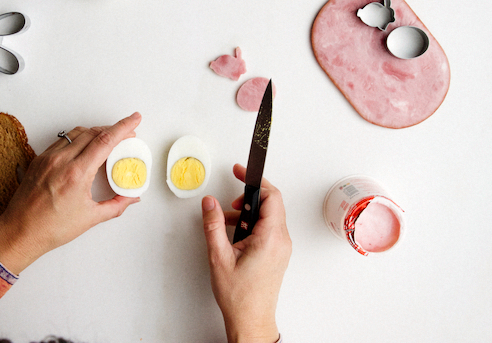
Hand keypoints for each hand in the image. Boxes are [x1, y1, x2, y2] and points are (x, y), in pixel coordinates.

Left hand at [0, 112, 142, 273]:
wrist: (20, 231)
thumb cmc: (51, 227)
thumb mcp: (90, 218)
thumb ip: (116, 205)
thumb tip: (132, 197)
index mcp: (76, 174)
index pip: (105, 141)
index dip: (123, 127)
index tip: (135, 119)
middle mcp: (61, 161)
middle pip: (93, 132)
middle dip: (113, 130)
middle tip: (126, 135)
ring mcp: (48, 158)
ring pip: (77, 133)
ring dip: (95, 132)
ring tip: (107, 140)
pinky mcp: (39, 159)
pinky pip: (63, 140)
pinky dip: (78, 139)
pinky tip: (85, 148)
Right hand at [202, 164, 291, 342]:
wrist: (251, 319)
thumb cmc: (239, 295)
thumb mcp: (218, 256)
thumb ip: (214, 225)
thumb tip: (209, 203)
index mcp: (271, 238)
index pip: (271, 197)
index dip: (255, 180)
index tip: (241, 172)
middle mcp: (281, 240)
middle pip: (271, 204)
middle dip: (248, 197)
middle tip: (230, 199)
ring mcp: (281, 247)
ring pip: (268, 216)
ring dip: (248, 213)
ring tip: (227, 223)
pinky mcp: (277, 253)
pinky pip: (268, 228)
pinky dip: (252, 225)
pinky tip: (235, 235)